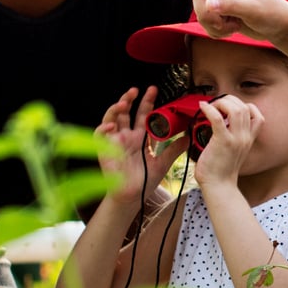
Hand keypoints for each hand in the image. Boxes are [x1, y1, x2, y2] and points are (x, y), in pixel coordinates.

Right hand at [98, 88, 186, 203]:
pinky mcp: (105, 150)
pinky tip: (112, 125)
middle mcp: (126, 136)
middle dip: (129, 99)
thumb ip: (174, 149)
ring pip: (111, 118)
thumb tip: (188, 136)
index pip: (142, 114)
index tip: (154, 90)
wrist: (134, 197)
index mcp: (139, 137)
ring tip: (123, 103)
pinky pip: (100, 135)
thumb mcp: (163, 162)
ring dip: (115, 109)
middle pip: (126, 112)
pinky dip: (104, 128)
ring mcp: (115, 142)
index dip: (147, 102)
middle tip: (136, 90)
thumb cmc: (145, 181)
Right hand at [185, 0, 287, 42]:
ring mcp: (220, 0)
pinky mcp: (219, 14)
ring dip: (213, 26)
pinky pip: (204, 24)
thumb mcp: (254, 10)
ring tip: (233, 28)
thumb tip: (208, 5)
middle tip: (222, 25)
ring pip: (200, 12)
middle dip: (206, 14)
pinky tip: (230, 31)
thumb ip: (231, 6)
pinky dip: (215, 32)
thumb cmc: (272, 13)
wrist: (277, 28)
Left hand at [192, 96, 261, 189]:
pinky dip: (209, 109)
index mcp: (249, 138)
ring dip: (221, 102)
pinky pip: (217, 118)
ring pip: (235, 109)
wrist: (219, 186)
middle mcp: (245, 137)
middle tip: (216, 104)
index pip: (255, 113)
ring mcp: (235, 139)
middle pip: (244, 107)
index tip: (228, 107)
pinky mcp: (223, 142)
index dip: (242, 105)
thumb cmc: (221, 170)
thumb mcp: (234, 150)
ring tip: (211, 106)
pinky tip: (202, 107)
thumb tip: (220, 122)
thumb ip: (232, 136)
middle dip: (229, 100)